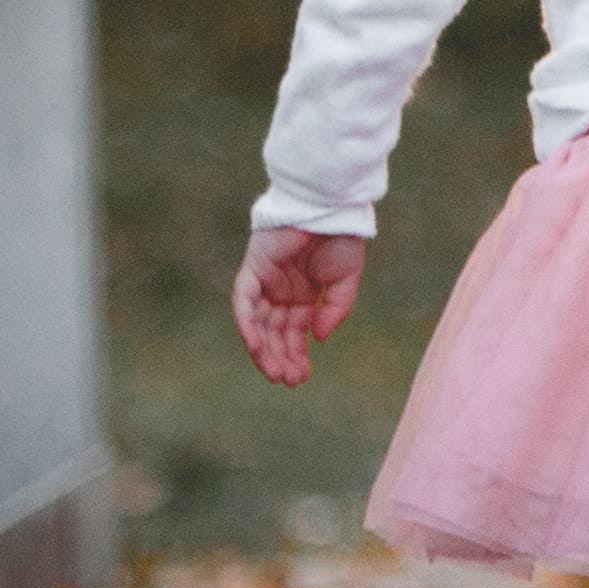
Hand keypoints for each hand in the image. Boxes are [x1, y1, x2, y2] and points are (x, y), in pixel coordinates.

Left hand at [232, 226, 365, 384]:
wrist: (329, 206)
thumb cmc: (340, 237)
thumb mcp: (344, 281)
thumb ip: (334, 310)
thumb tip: (318, 338)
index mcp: (302, 295)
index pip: (293, 332)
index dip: (296, 355)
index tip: (302, 377)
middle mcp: (280, 291)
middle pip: (274, 333)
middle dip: (280, 358)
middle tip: (288, 381)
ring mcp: (265, 281)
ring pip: (258, 324)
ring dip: (264, 350)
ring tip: (275, 373)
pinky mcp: (253, 268)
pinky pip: (244, 301)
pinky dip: (247, 324)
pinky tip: (257, 346)